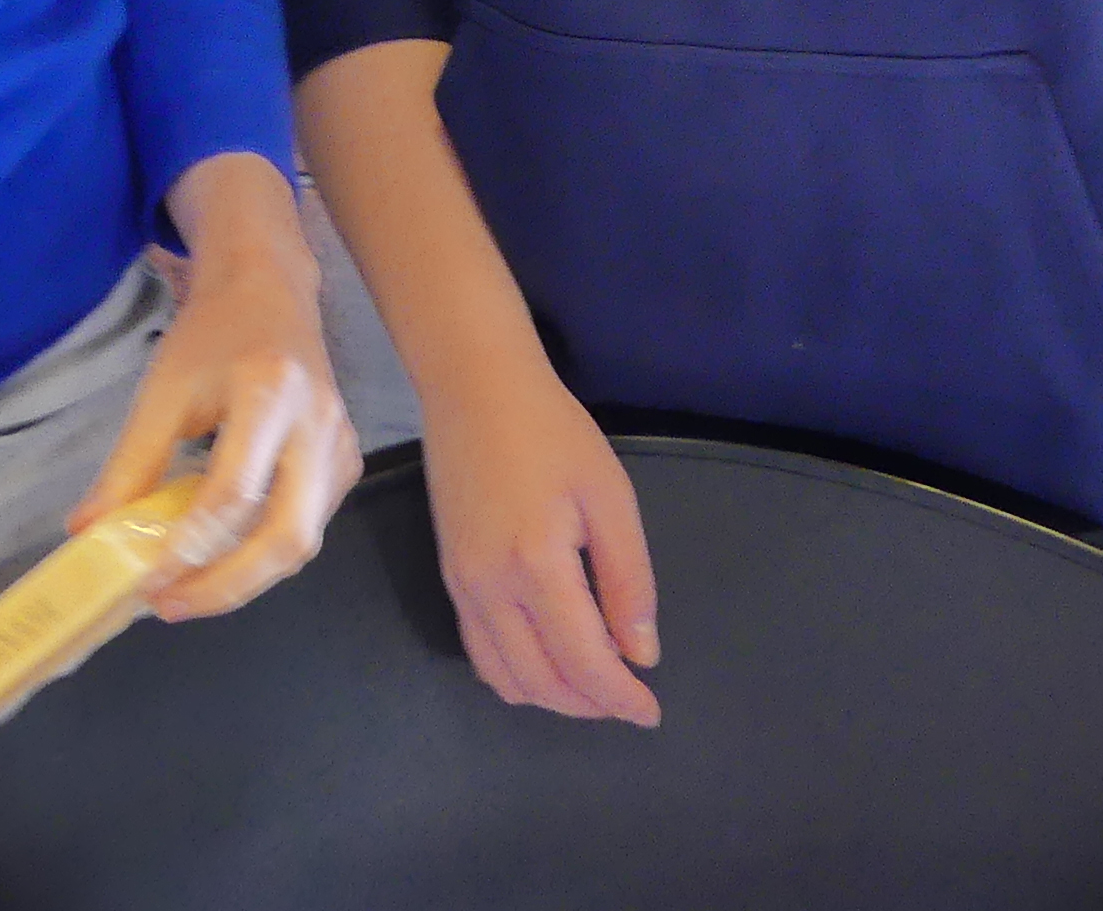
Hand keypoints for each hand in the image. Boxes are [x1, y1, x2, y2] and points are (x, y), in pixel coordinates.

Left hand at [72, 154, 359, 623]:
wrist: (268, 290)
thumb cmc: (212, 334)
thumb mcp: (161, 390)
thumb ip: (129, 464)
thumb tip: (87, 533)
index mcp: (270, 393)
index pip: (234, 493)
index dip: (189, 548)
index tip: (145, 580)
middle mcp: (318, 424)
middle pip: (287, 535)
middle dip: (227, 585)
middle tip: (169, 606)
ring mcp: (341, 446)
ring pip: (302, 541)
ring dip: (245, 578)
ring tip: (185, 590)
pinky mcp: (346, 461)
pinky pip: (309, 526)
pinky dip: (264, 554)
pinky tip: (222, 557)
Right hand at [416, 341, 659, 724]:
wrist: (475, 390)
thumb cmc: (554, 434)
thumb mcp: (610, 498)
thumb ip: (628, 581)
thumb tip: (641, 654)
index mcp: (537, 567)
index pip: (583, 662)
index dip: (620, 698)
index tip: (651, 712)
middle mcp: (489, 591)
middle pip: (542, 683)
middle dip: (591, 704)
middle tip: (629, 698)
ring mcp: (462, 588)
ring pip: (506, 679)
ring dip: (553, 697)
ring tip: (595, 685)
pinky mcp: (451, 579)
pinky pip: (480, 654)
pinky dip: (518, 676)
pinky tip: (549, 661)